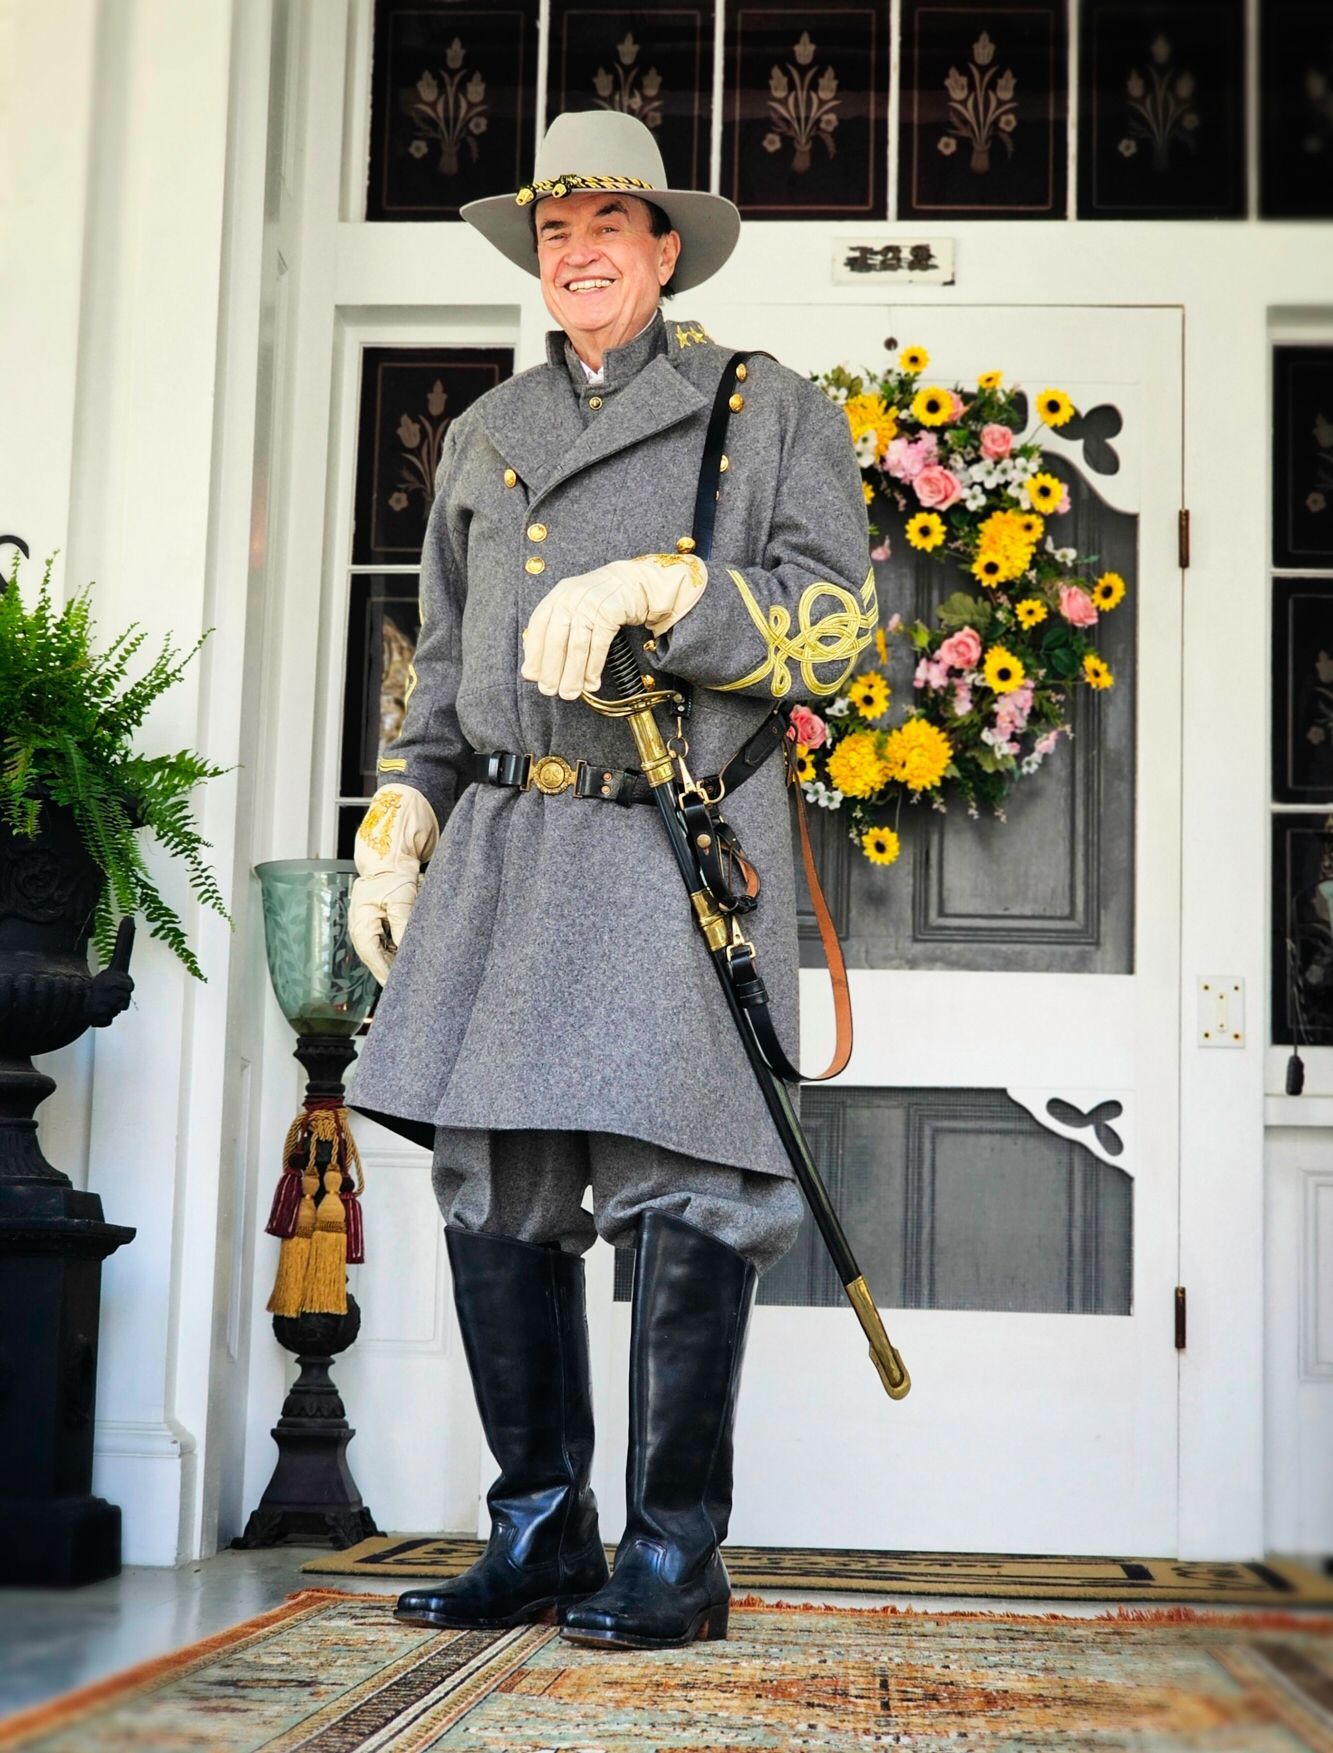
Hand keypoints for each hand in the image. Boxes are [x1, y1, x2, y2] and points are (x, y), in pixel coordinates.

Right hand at [349, 785, 439, 983]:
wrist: (399, 827)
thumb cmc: (394, 858)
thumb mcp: (402, 896)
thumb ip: (404, 926)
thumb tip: (407, 952)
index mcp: (361, 914)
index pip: (370, 952)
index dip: (383, 971)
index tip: (397, 986)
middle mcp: (365, 914)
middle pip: (376, 949)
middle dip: (390, 965)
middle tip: (407, 983)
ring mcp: (376, 908)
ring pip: (386, 940)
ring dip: (399, 951)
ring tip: (413, 969)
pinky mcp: (390, 901)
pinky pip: (395, 927)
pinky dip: (404, 937)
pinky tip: (415, 945)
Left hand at [521, 553, 706, 699]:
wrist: (634, 582)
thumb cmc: (601, 600)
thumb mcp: (574, 606)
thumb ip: (557, 630)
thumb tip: (540, 666)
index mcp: (557, 597)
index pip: (538, 628)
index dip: (534, 654)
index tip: (532, 676)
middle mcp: (570, 598)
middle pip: (555, 639)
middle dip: (551, 669)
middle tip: (549, 691)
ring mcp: (590, 604)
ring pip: (577, 645)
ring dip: (572, 674)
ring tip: (569, 693)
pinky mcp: (610, 612)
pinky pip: (598, 644)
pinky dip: (593, 666)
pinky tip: (591, 682)